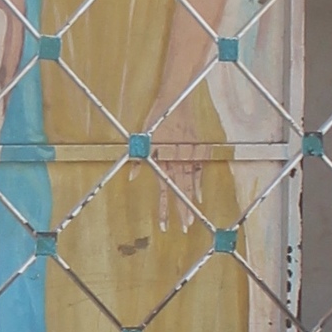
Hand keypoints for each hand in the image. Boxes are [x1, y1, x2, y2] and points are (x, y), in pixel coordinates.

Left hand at [149, 98, 210, 229]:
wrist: (175, 103)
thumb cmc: (157, 120)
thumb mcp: (144, 139)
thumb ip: (139, 160)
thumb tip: (132, 177)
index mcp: (165, 160)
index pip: (164, 190)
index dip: (164, 208)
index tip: (165, 223)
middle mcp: (178, 161)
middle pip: (181, 191)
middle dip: (182, 210)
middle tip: (185, 228)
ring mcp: (189, 156)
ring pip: (190, 184)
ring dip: (191, 201)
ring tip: (193, 218)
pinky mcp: (196, 151)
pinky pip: (198, 171)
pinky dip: (199, 184)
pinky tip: (200, 196)